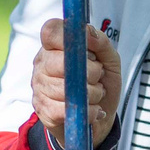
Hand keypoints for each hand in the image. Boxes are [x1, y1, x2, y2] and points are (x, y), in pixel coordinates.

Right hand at [32, 19, 122, 145]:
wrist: (101, 118)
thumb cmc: (102, 84)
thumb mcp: (109, 60)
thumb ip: (101, 41)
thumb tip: (88, 34)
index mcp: (54, 46)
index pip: (50, 31)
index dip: (71, 39)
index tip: (89, 52)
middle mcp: (42, 63)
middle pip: (62, 61)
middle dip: (90, 72)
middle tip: (97, 77)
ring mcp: (39, 87)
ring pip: (65, 88)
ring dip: (91, 93)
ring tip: (95, 93)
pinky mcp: (43, 110)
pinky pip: (66, 109)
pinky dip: (88, 110)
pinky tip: (92, 108)